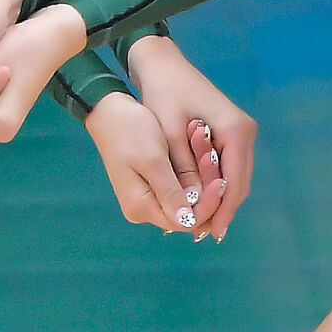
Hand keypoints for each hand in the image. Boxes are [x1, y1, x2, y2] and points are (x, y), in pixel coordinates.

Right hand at [82, 93, 225, 235]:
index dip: (209, 205)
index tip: (222, 180)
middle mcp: (144, 209)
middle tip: (216, 159)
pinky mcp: (152, 184)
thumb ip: (170, 191)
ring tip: (208, 151)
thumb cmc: (130, 131)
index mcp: (142, 207)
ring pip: (187, 199)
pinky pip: (180, 188)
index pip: (187, 221)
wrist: (109, 110)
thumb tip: (189, 221)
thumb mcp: (152, 159)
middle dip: (207, 190)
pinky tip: (200, 154)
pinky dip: (193, 174)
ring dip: (202, 179)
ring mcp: (147, 198)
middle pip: (189, 213)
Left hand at [127, 35, 256, 242]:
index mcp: (236, 130)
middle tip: (202, 233)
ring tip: (198, 221)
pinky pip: (225, 165)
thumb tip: (193, 207)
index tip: (212, 233)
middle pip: (238, 181)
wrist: (160, 63)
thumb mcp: (169, 133)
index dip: (224, 209)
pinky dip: (213, 183)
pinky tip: (197, 198)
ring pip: (233, 176)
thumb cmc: (163, 93)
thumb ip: (183, 170)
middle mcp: (244, 131)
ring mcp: (238, 131)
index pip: (235, 181)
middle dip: (221, 207)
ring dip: (218, 197)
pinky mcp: (227, 131)